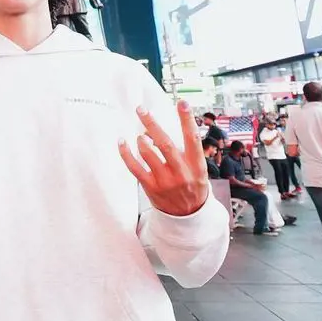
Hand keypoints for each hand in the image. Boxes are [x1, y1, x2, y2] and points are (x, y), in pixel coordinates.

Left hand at [119, 100, 209, 216]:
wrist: (188, 216)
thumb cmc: (193, 187)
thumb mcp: (199, 170)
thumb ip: (186, 151)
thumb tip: (165, 129)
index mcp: (196, 166)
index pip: (192, 138)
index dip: (187, 120)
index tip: (182, 103)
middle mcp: (181, 172)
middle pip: (165, 143)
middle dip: (151, 124)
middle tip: (141, 110)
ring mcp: (165, 181)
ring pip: (148, 154)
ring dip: (141, 139)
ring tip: (140, 135)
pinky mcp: (151, 187)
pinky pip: (134, 167)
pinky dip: (126, 153)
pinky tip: (122, 142)